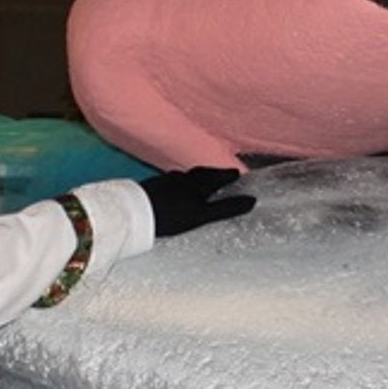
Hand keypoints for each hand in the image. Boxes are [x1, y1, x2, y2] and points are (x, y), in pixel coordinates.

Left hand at [139, 167, 255, 237]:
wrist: (134, 212)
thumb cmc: (171, 215)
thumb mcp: (202, 215)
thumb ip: (226, 208)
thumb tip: (252, 201)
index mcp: (197, 183)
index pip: (217, 176)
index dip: (228, 175)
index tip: (237, 173)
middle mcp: (182, 178)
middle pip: (201, 173)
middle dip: (213, 173)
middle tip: (221, 174)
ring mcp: (165, 181)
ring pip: (185, 177)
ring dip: (195, 178)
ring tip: (199, 182)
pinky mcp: (151, 187)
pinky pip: (170, 182)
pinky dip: (178, 185)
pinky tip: (174, 191)